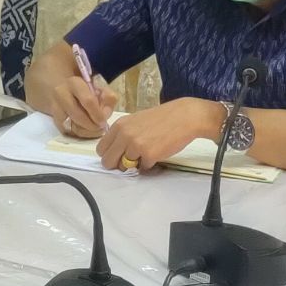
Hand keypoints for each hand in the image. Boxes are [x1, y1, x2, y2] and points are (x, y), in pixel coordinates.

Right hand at [49, 73, 116, 139]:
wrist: (64, 90)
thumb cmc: (86, 90)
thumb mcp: (99, 88)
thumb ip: (108, 98)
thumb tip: (105, 114)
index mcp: (74, 83)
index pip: (88, 100)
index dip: (98, 114)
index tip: (104, 121)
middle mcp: (61, 94)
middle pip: (79, 116)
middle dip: (93, 125)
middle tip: (101, 127)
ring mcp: (55, 108)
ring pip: (72, 127)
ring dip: (87, 132)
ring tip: (96, 130)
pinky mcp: (55, 120)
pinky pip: (69, 132)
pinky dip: (81, 134)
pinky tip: (88, 131)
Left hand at [94, 97, 217, 171]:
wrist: (184, 117)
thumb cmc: (162, 119)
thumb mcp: (136, 121)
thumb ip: (123, 134)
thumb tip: (114, 152)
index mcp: (119, 125)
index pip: (101, 148)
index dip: (109, 155)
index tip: (118, 155)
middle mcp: (124, 135)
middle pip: (108, 161)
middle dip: (117, 165)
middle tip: (130, 161)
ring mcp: (135, 146)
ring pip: (124, 167)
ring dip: (134, 165)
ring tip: (146, 154)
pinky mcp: (148, 155)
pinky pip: (143, 168)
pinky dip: (149, 164)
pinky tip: (157, 153)